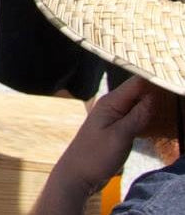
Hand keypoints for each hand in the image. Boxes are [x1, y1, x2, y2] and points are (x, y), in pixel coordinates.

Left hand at [38, 77, 160, 211]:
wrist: (79, 174)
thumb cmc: (95, 155)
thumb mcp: (120, 136)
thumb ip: (137, 116)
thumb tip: (153, 97)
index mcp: (110, 102)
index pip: (136, 83)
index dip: (154, 80)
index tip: (173, 80)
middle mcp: (112, 105)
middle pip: (139, 91)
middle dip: (156, 90)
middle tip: (177, 91)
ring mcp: (114, 116)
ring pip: (138, 103)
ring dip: (153, 102)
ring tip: (173, 101)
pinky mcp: (117, 127)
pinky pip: (136, 115)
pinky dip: (147, 115)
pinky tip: (159, 117)